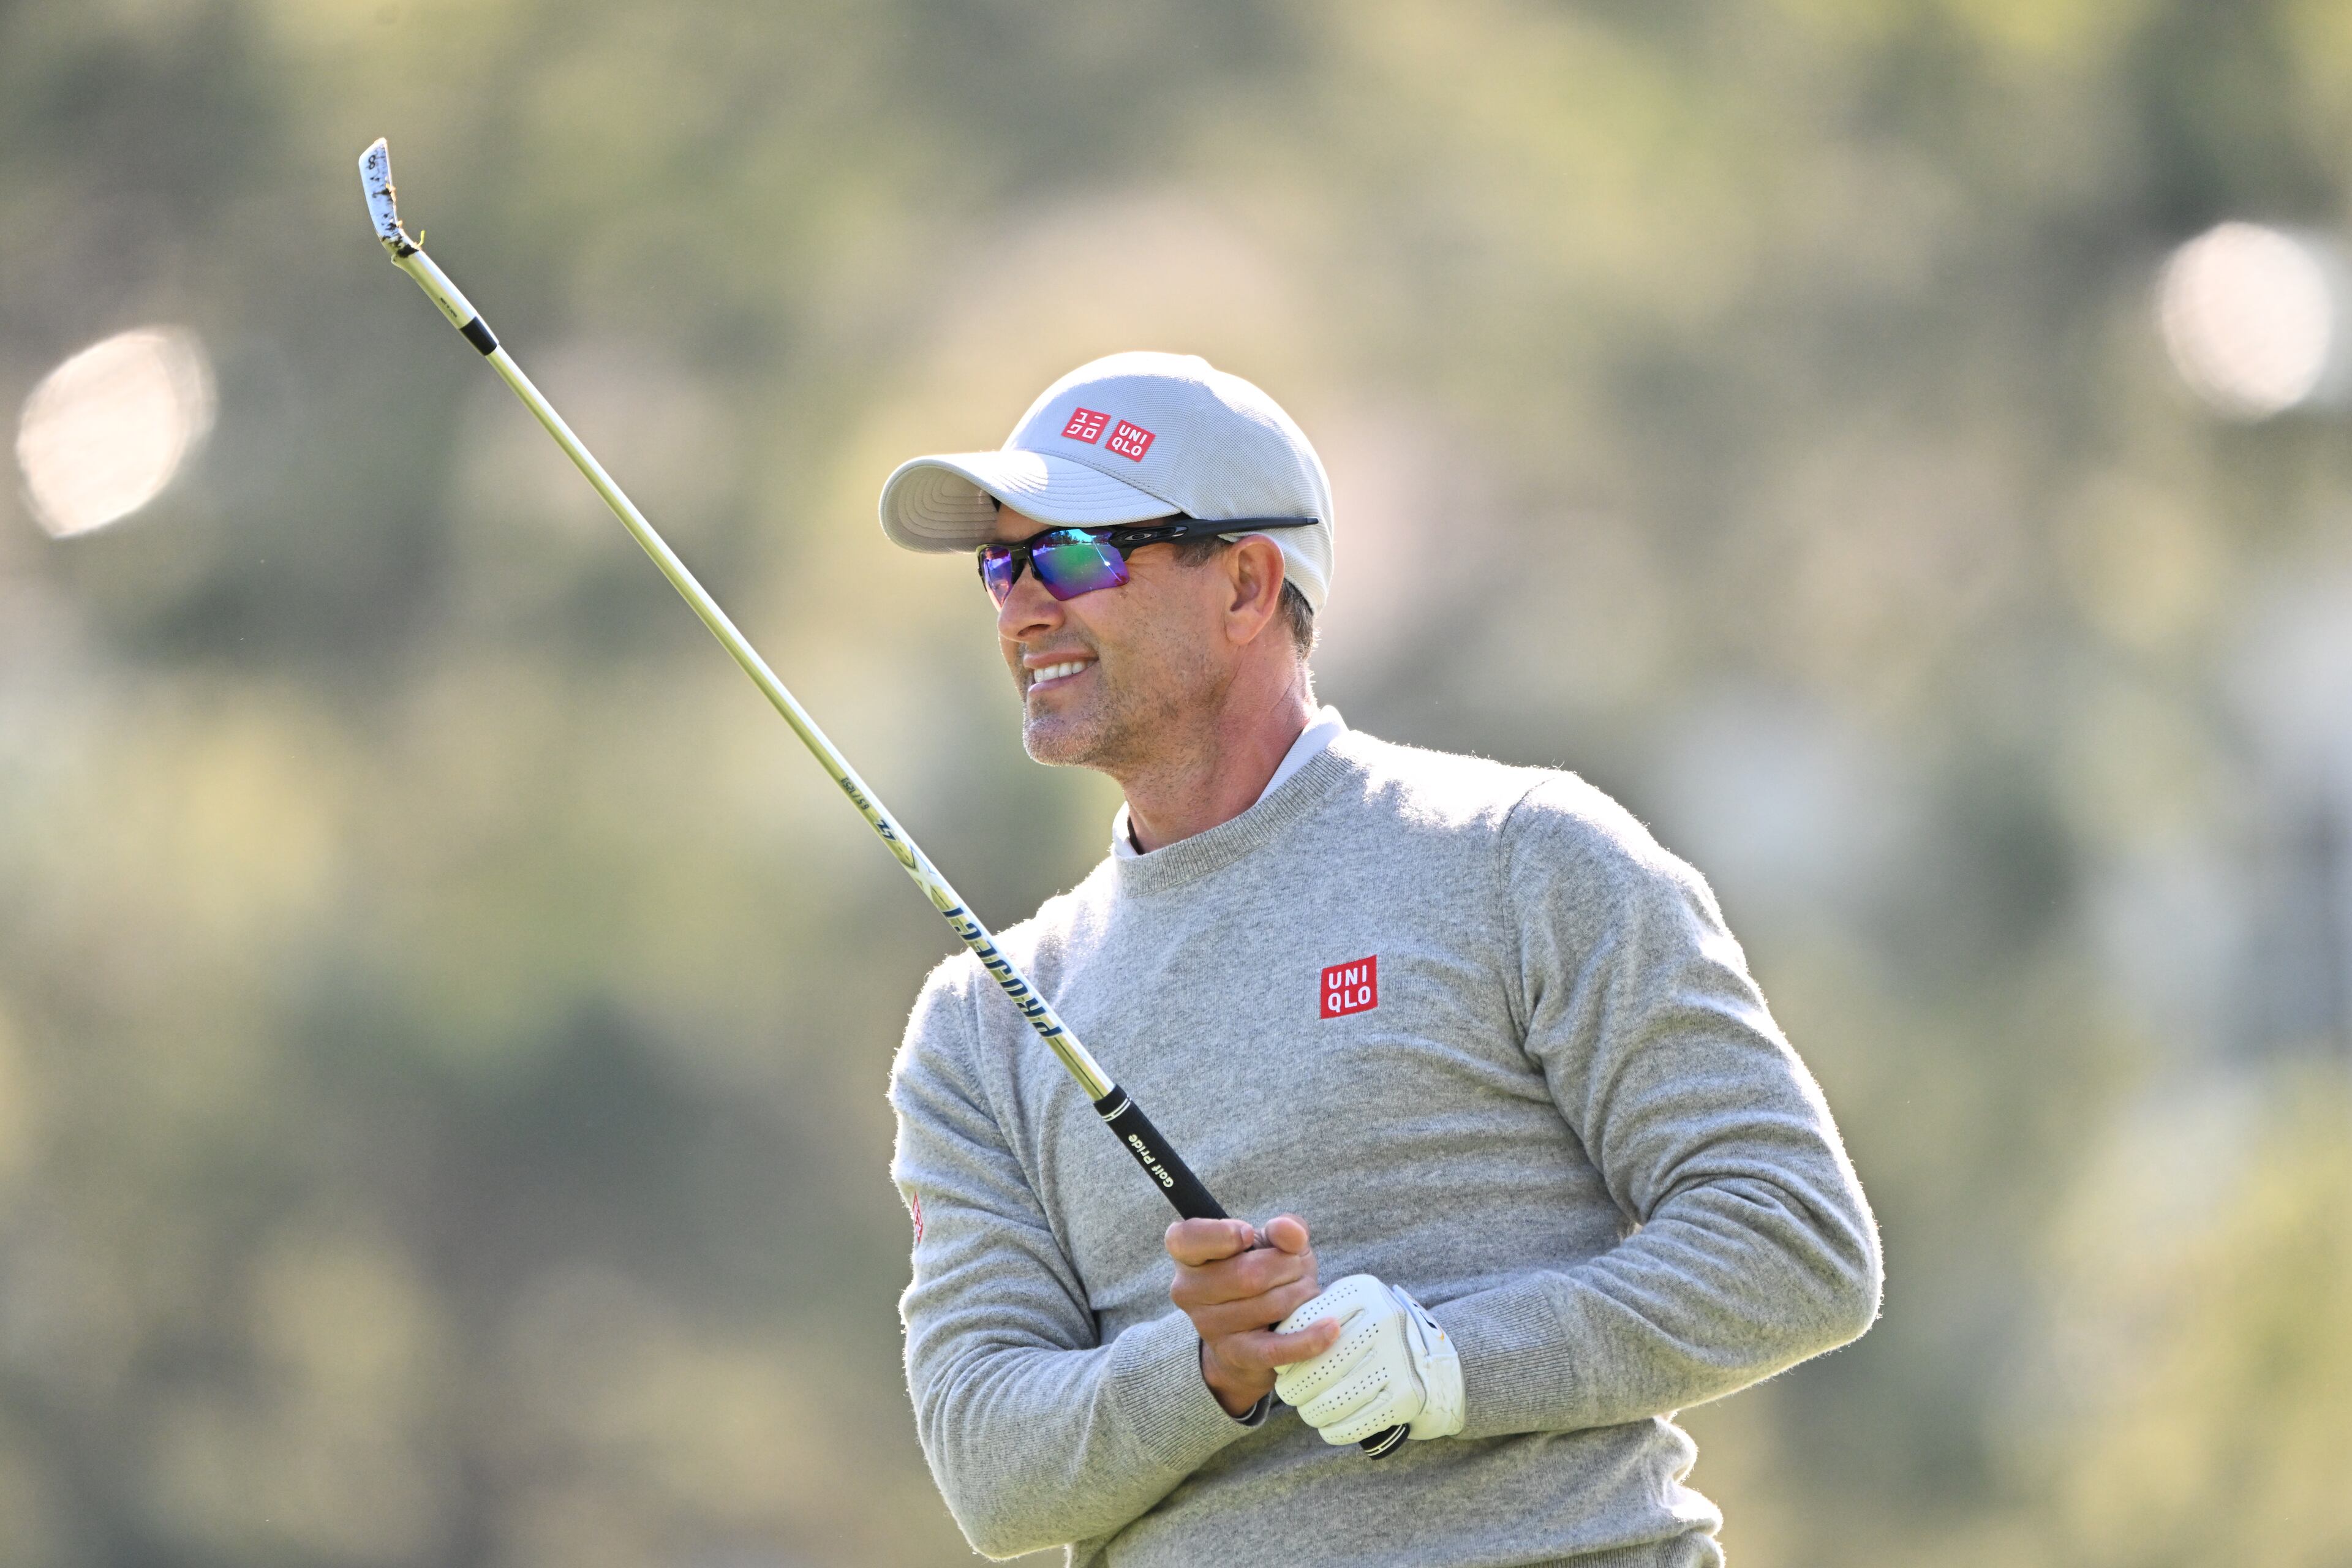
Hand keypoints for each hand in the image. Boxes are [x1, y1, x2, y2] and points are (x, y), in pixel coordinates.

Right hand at [1166, 1215, 1341, 1416]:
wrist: (1252, 1329)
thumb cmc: (1260, 1271)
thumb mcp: (1269, 1242)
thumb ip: (1281, 1228)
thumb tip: (1292, 1234)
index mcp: (1187, 1253)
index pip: (1188, 1238)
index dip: (1221, 1234)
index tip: (1248, 1234)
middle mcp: (1188, 1290)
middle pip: (1249, 1273)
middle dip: (1287, 1266)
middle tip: (1296, 1269)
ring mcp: (1209, 1326)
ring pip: (1269, 1305)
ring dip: (1300, 1294)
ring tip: (1301, 1292)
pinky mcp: (1235, 1354)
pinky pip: (1275, 1348)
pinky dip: (1307, 1338)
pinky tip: (1330, 1327)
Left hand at [1273, 1274, 1465, 1444]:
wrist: (1431, 1357)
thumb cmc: (1371, 1331)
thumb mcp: (1349, 1306)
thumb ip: (1312, 1315)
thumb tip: (1276, 1342)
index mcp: (1363, 1292)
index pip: (1303, 1324)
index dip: (1286, 1350)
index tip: (1284, 1362)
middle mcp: (1383, 1321)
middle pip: (1314, 1368)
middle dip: (1294, 1387)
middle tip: (1290, 1392)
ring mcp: (1397, 1359)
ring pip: (1329, 1401)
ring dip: (1311, 1411)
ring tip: (1308, 1408)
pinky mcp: (1405, 1396)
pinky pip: (1352, 1425)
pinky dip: (1333, 1429)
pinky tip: (1328, 1424)